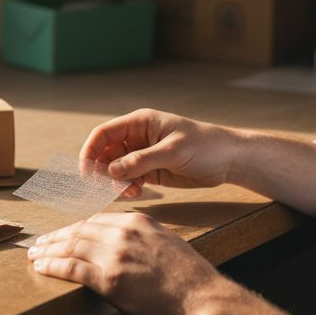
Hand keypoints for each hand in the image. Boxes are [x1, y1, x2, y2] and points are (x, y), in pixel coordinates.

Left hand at [27, 211, 231, 314]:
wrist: (202, 298)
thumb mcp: (168, 244)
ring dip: (48, 250)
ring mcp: (114, 254)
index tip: (64, 233)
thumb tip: (128, 248)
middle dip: (56, 237)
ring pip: (71, 246)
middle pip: (79, 230)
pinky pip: (72, 268)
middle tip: (39, 242)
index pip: (96, 220)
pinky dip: (53, 266)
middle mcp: (123, 232)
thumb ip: (144, 239)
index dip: (76, 228)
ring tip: (34, 254)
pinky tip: (41, 267)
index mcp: (138, 221)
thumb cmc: (191, 278)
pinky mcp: (109, 278)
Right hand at [80, 109, 236, 198]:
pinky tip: (138, 192)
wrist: (229, 160)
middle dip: (102, 171)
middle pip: (105, 153)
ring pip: (114, 169)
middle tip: (107, 189)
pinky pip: (128, 179)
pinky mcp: (150, 171)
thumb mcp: (173, 151)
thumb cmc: (205, 146)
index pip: (103, 134)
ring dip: (115, 182)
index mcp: (140, 122)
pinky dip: (126, 187)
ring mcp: (142, 154)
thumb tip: (110, 171)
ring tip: (130, 191)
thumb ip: (141, 161)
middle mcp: (137, 137)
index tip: (86, 173)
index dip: (90, 151)